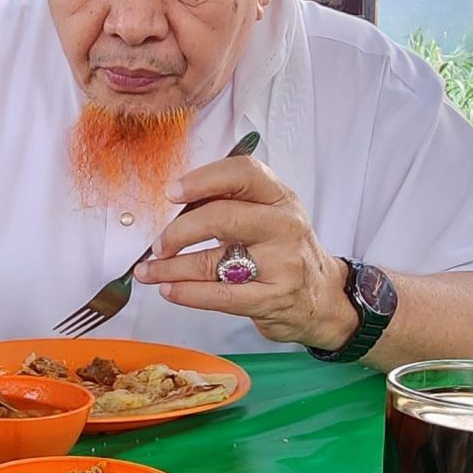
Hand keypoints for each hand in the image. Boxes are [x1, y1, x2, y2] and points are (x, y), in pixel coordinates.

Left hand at [132, 157, 357, 347]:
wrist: (323, 298)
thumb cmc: (284, 252)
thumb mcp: (269, 216)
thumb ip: (231, 203)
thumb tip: (176, 203)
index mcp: (279, 197)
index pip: (243, 173)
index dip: (202, 180)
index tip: (172, 192)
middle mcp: (284, 226)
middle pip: (223, 217)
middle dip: (180, 231)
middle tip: (158, 244)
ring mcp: (281, 264)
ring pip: (215, 261)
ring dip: (172, 268)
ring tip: (149, 271)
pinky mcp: (273, 299)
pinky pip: (221, 295)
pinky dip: (188, 293)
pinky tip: (170, 290)